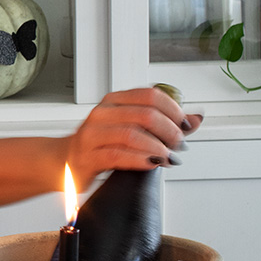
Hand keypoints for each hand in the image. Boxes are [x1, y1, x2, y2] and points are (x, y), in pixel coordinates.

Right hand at [67, 87, 201, 185]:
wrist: (64, 162)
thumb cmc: (100, 145)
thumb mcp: (131, 129)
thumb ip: (164, 124)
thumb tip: (196, 118)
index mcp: (114, 101)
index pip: (151, 95)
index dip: (174, 110)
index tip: (185, 126)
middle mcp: (102, 113)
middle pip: (146, 114)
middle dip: (170, 132)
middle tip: (178, 145)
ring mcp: (93, 134)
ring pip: (133, 135)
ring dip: (158, 148)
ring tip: (168, 158)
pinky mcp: (88, 156)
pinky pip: (118, 155)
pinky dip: (140, 160)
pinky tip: (152, 164)